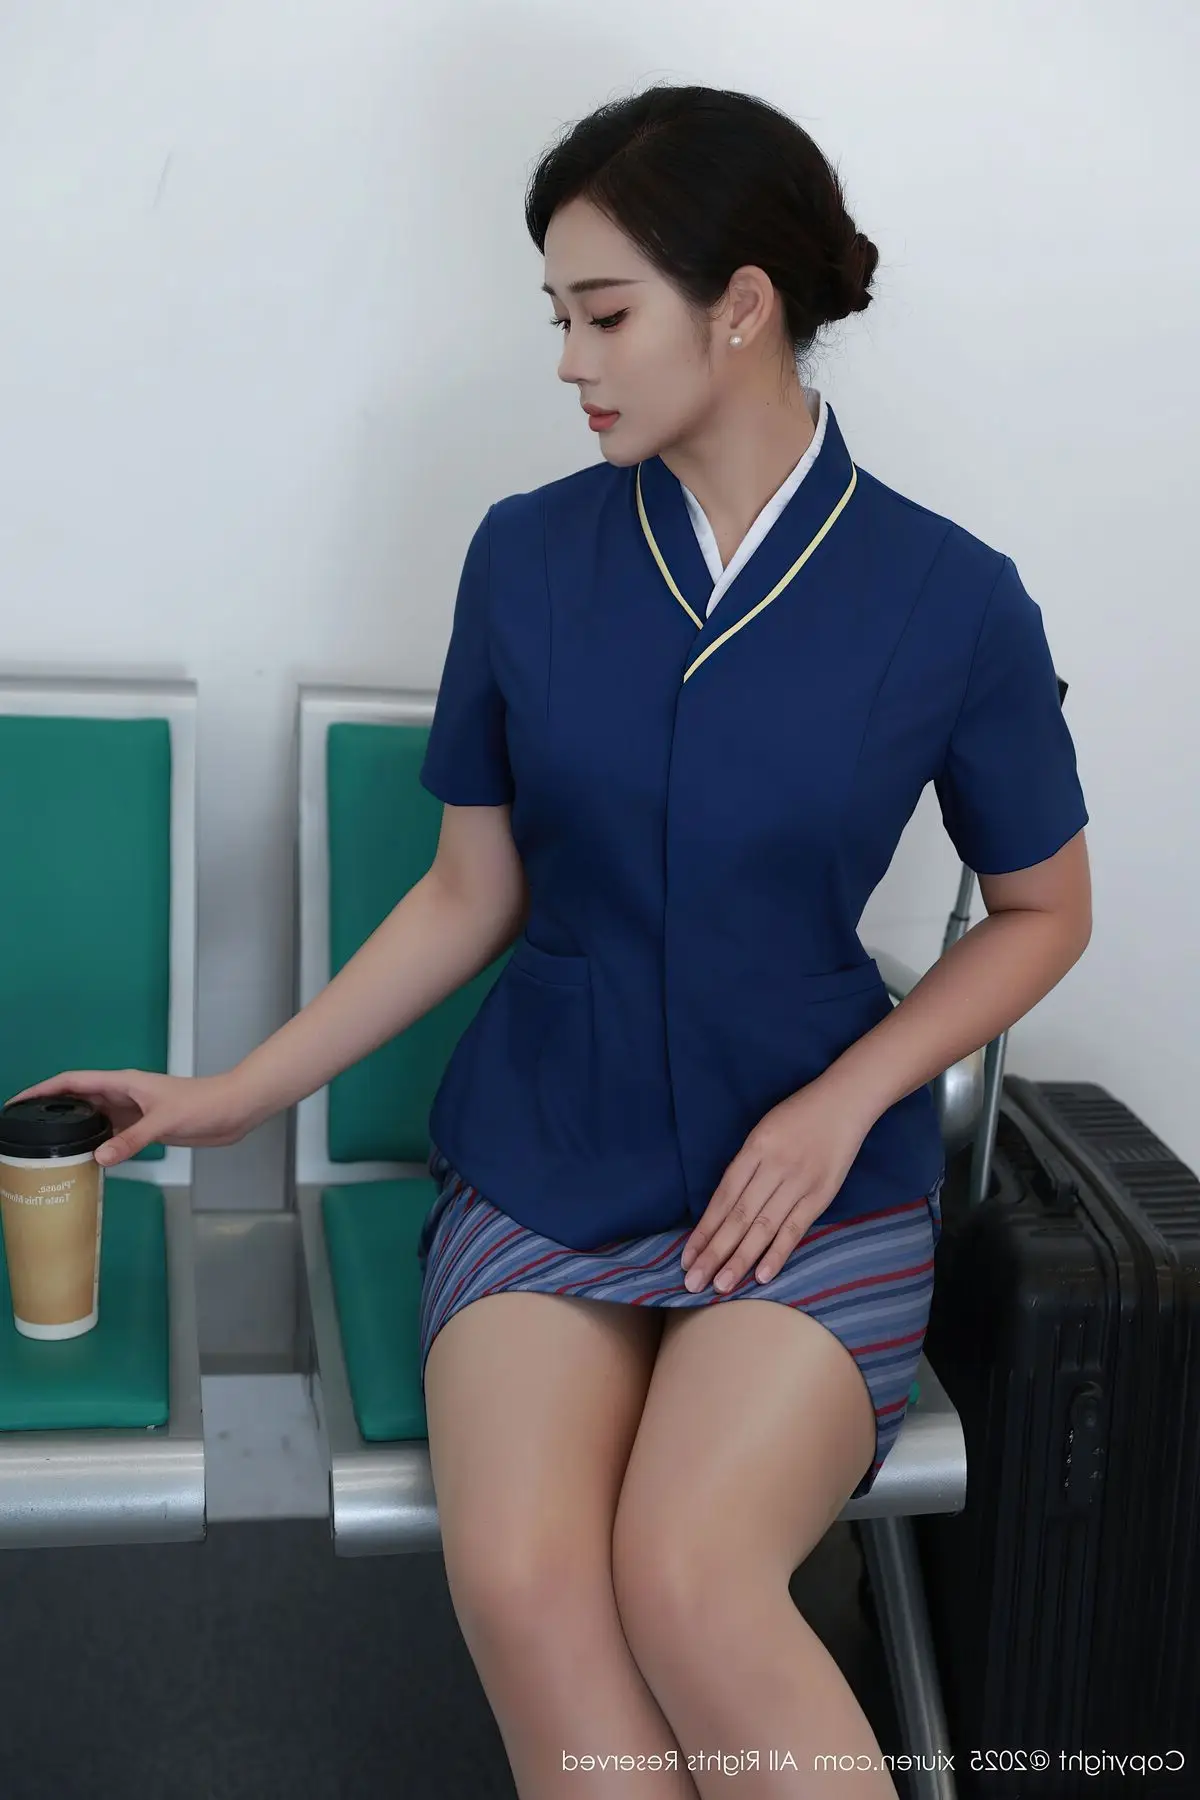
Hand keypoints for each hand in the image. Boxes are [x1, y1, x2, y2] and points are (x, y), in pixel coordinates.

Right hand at [2, 1068, 263, 1166]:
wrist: (233, 1110)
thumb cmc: (204, 1104)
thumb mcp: (164, 1122)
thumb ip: (131, 1140)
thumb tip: (98, 1157)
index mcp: (123, 1083)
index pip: (73, 1081)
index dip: (44, 1089)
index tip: (18, 1101)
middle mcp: (124, 1095)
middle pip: (78, 1100)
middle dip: (52, 1110)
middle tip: (26, 1130)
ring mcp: (133, 1111)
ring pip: (94, 1119)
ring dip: (74, 1129)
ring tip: (48, 1148)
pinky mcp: (145, 1127)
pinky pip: (112, 1135)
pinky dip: (97, 1145)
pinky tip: (86, 1160)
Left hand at [680, 1076, 875, 1294]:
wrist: (844, 1101)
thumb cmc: (798, 1116)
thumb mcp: (763, 1131)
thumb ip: (746, 1166)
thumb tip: (723, 1209)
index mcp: (754, 1149)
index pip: (723, 1198)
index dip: (704, 1230)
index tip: (687, 1258)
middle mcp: (773, 1167)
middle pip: (738, 1217)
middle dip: (714, 1253)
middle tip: (693, 1282)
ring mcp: (799, 1182)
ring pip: (763, 1227)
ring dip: (740, 1260)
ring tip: (721, 1287)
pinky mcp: (822, 1195)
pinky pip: (795, 1228)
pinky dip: (778, 1253)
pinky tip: (761, 1276)